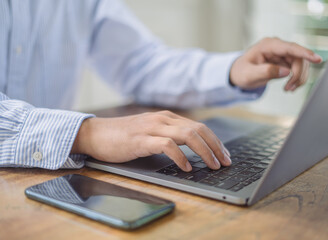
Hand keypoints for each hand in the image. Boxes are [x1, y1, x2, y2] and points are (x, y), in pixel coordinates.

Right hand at [71, 111, 230, 171]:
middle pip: (199, 129)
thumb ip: (170, 136)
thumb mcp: (152, 132)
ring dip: (205, 151)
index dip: (215, 141)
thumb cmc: (124, 136)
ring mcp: (152, 128)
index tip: (224, 154)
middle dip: (216, 146)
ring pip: (188, 135)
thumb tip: (192, 149)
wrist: (97, 134)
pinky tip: (187, 167)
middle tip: (225, 162)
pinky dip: (180, 156)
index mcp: (167, 118)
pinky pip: (167, 145)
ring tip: (213, 165)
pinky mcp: (141, 139)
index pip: (199, 127)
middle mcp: (163, 119)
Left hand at [230, 37, 321, 90]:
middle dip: (297, 74)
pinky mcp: (286, 61)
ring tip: (288, 89)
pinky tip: (290, 87)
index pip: (290, 47)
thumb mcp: (249, 74)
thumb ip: (266, 72)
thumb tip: (286, 71)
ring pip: (301, 64)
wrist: (239, 74)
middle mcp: (278, 47)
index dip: (304, 53)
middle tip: (288, 89)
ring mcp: (283, 53)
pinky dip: (297, 79)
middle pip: (298, 58)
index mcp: (268, 45)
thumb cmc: (241, 72)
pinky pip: (298, 69)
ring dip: (299, 78)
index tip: (317, 59)